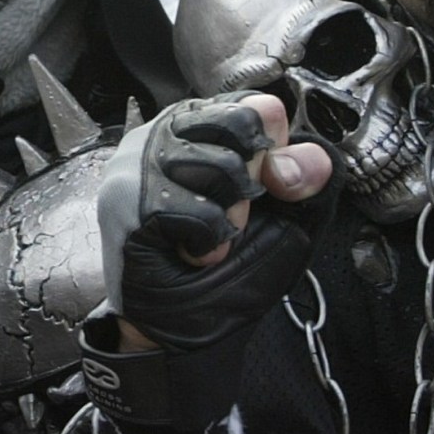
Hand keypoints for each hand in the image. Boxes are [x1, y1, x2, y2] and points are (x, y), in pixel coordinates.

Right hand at [96, 92, 337, 351]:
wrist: (183, 328)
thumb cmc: (229, 268)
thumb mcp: (288, 218)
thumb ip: (304, 179)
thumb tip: (301, 161)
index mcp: (205, 126)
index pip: (258, 106)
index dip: (276, 150)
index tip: (270, 188)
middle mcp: (168, 133)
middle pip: (241, 125)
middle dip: (253, 184)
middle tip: (234, 218)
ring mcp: (141, 163)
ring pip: (221, 167)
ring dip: (229, 219)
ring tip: (208, 238)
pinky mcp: (129, 201)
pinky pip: (197, 211)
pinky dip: (207, 244)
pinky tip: (188, 252)